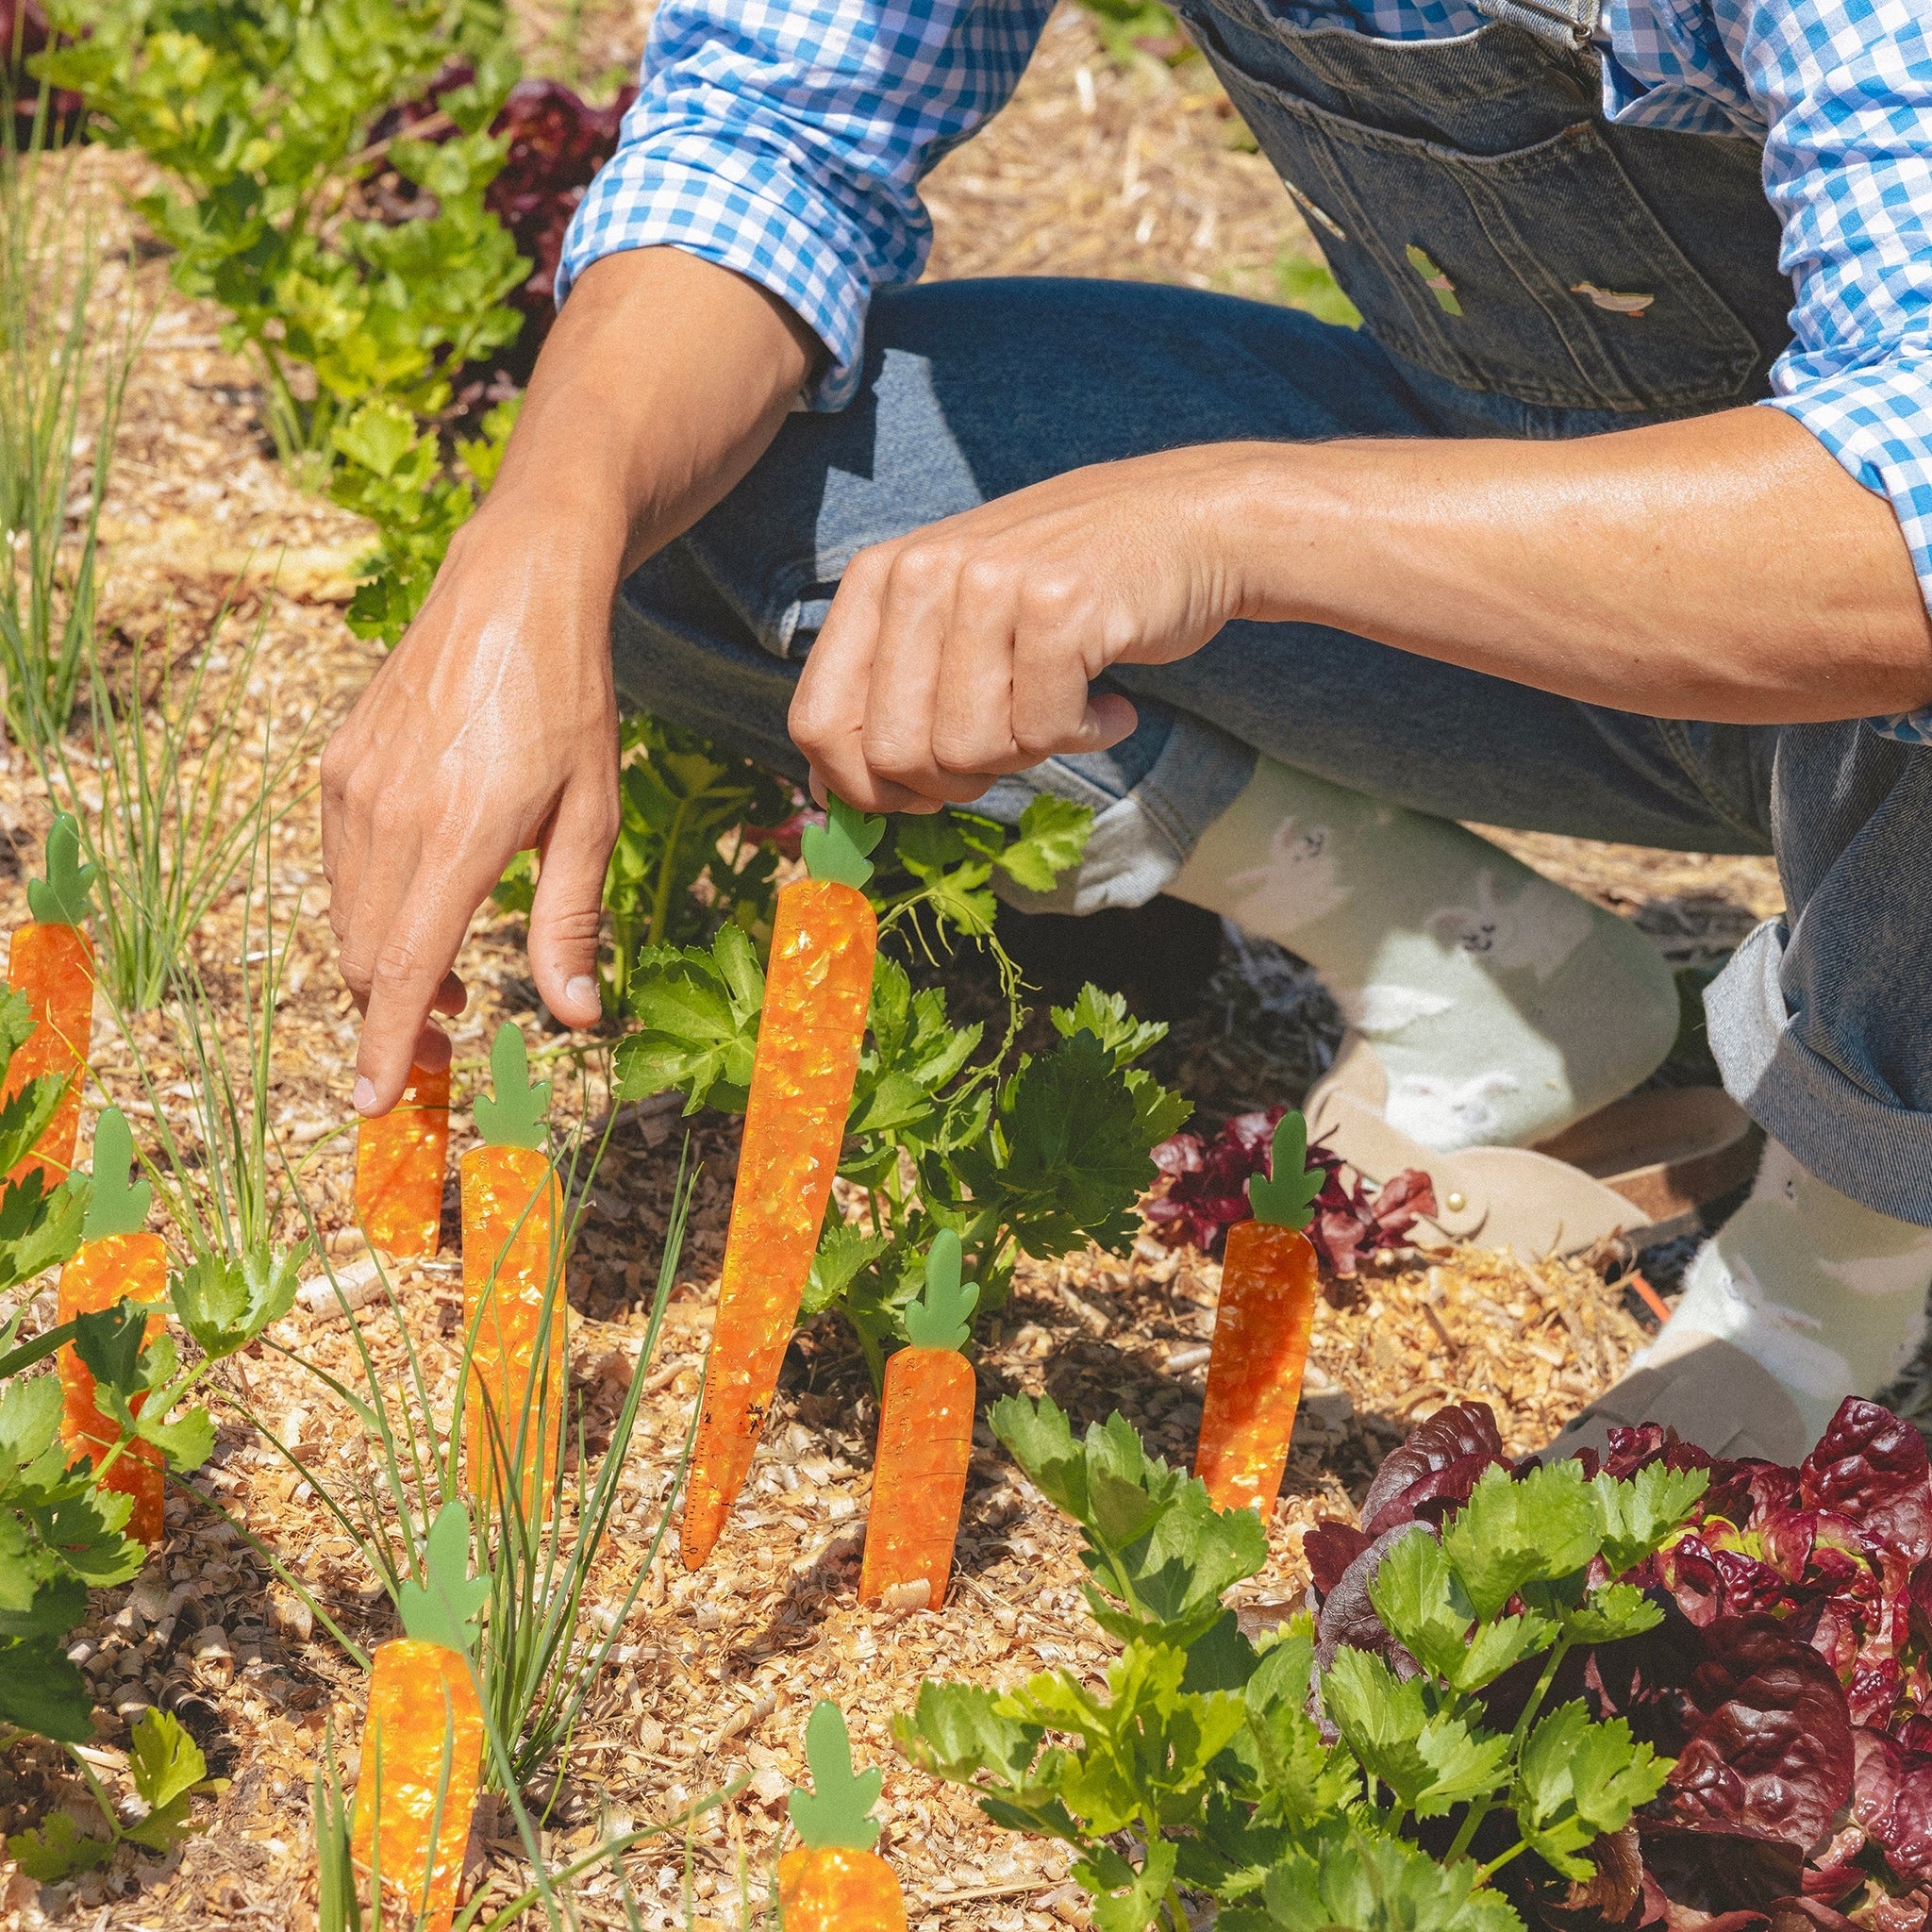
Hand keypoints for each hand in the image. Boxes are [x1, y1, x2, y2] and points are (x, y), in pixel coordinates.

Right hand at [321, 499, 621, 1115]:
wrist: (514, 590)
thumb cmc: (569, 704)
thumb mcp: (590, 818)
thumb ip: (571, 921)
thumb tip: (574, 1016)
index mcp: (458, 836)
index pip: (401, 969)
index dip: (384, 1046)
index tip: (375, 1105)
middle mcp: (389, 816)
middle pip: (365, 955)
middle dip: (392, 1018)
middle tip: (443, 1048)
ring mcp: (353, 787)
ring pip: (347, 915)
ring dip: (382, 965)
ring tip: (442, 988)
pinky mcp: (338, 763)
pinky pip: (340, 864)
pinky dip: (368, 908)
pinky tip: (418, 910)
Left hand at [787, 445, 1254, 811]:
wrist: (1189, 521)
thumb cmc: (1066, 591)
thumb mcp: (958, 619)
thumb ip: (893, 693)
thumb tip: (828, 799)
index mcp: (880, 578)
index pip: (818, 723)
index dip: (862, 786)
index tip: (917, 792)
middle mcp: (921, 572)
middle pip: (892, 756)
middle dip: (953, 782)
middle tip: (1010, 750)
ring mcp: (989, 584)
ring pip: (968, 751)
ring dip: (1027, 755)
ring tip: (1063, 709)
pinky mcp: (1060, 606)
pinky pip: (1045, 731)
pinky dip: (1086, 735)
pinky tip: (1108, 701)